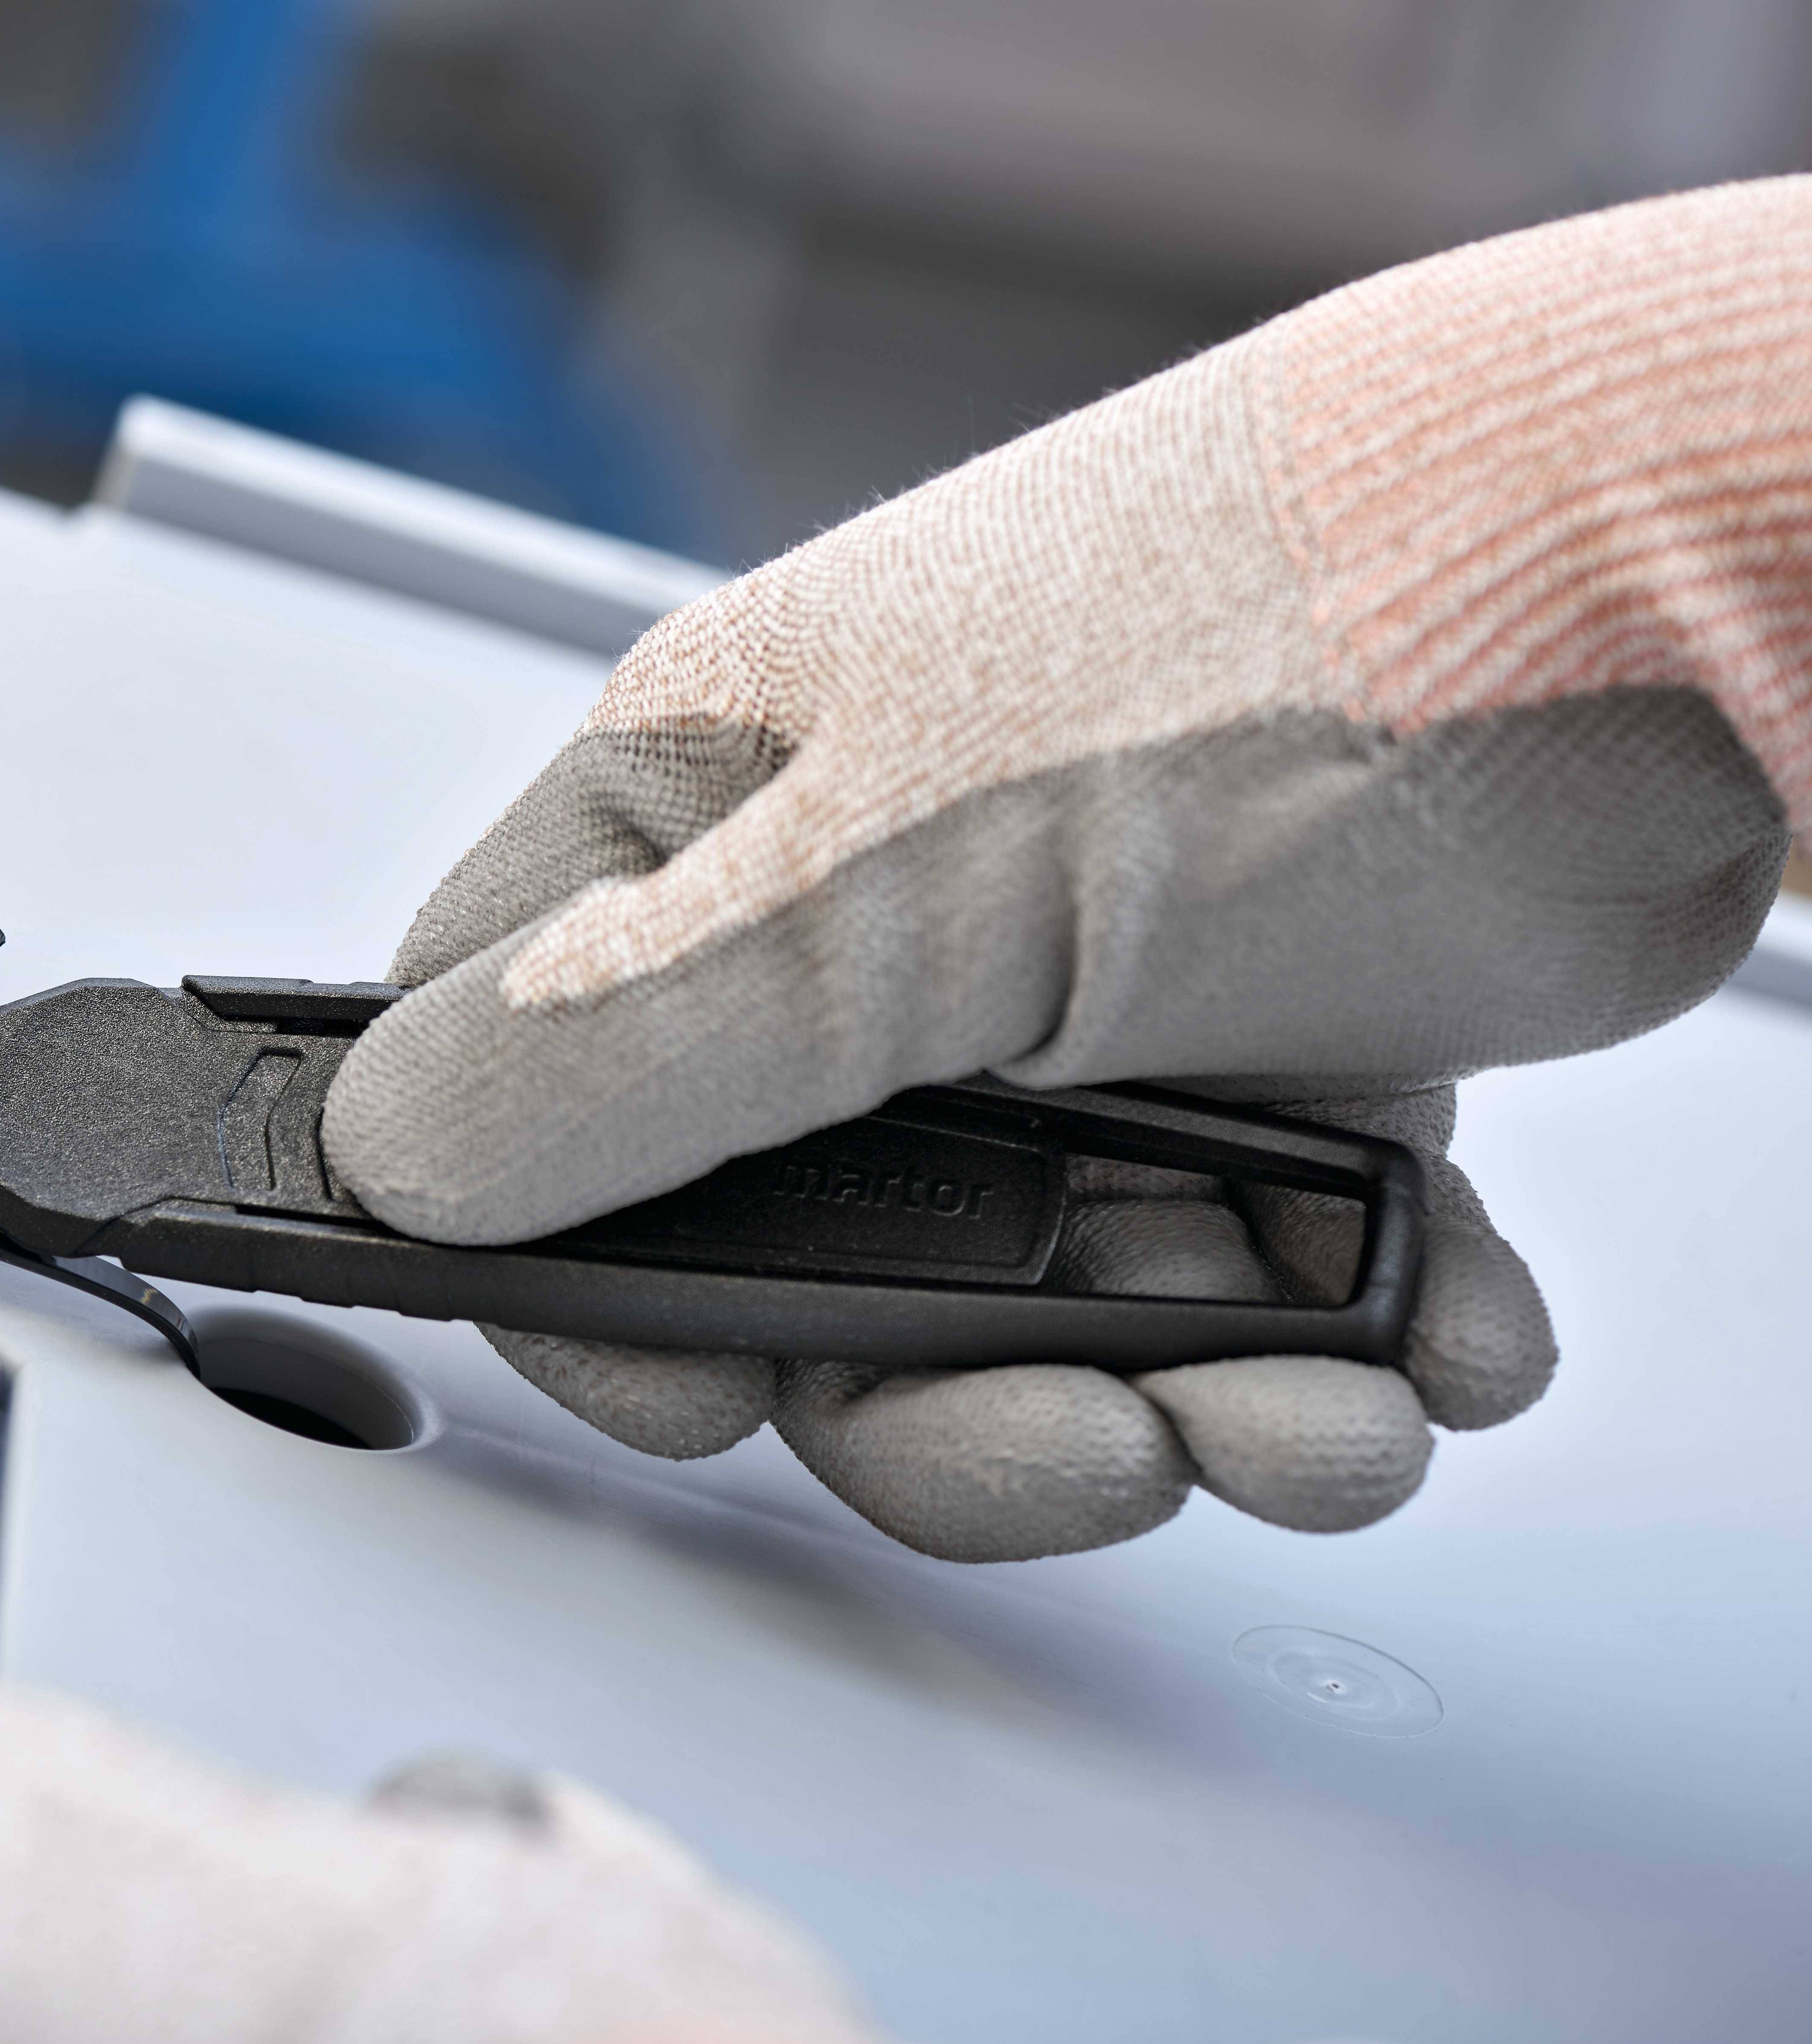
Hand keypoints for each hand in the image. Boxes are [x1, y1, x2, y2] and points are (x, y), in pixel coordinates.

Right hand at [324, 180, 1805, 1560]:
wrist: (1674, 584)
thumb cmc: (1286, 647)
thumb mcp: (889, 876)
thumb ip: (616, 1044)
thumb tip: (385, 1156)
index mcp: (722, 829)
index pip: (530, 1096)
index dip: (600, 1285)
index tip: (715, 1393)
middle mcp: (869, 921)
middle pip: (804, 1267)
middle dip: (952, 1403)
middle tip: (1097, 1443)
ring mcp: (1066, 997)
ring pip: (1030, 1301)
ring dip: (1181, 1404)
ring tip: (1323, 1412)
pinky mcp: (1256, 1054)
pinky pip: (1235, 1272)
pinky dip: (1332, 1342)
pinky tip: (1425, 1337)